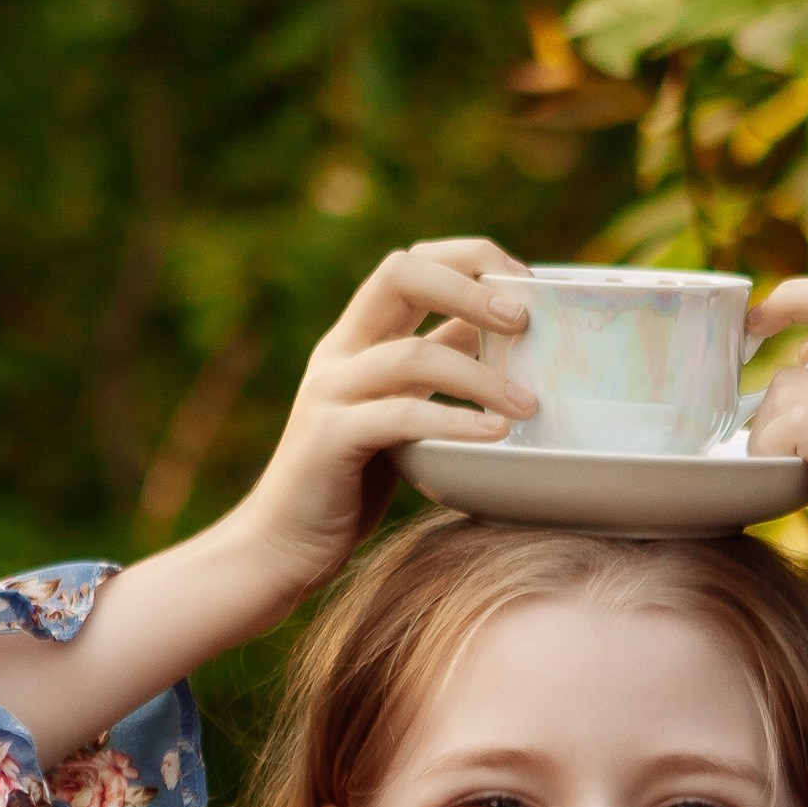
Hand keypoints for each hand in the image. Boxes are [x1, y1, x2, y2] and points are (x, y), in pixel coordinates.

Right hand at [226, 237, 537, 611]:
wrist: (279, 546)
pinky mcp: (330, 439)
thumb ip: (436, 370)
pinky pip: (402, 416)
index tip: (525, 284)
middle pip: (402, 275)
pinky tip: (496, 437)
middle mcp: (339, 351)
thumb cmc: (350, 482)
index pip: (413, 264)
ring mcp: (330, 391)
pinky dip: (455, 423)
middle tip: (525, 321)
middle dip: (470, 287)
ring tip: (528, 405)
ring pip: (412, 354)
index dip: (471, 260)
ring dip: (482, 375)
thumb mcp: (400, 411)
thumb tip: (505, 337)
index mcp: (357, 337)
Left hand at [743, 278, 807, 648]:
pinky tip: (789, 489)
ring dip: (770, 446)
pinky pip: (793, 429)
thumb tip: (799, 358)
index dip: (795, 295)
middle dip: (774, 417)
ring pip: (790, 399)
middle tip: (790, 469)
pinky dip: (773, 457)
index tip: (754, 319)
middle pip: (802, 368)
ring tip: (800, 488)